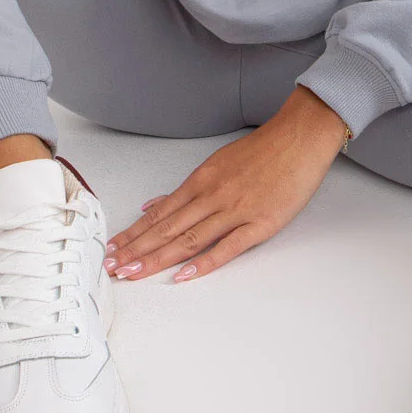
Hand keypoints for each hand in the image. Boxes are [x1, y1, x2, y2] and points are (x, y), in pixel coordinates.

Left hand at [102, 89, 348, 283]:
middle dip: (136, 251)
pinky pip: (228, 246)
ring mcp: (235, 210)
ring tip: (134, 274)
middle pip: (166, 228)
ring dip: (158, 258)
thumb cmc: (262, 151)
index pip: (158, 215)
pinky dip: (205, 262)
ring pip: (189, 238)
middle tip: (112, 268)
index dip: (133, 234)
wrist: (299, 138)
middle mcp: (211, 196)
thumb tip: (153, 205)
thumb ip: (185, 189)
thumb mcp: (216, 164)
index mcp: (200, 182)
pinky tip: (185, 275)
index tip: (113, 249)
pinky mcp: (260, 223)